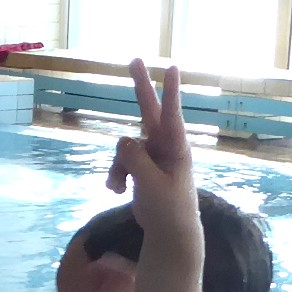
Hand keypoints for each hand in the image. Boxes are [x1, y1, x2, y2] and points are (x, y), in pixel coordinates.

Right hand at [107, 61, 197, 235]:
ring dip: (116, 167)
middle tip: (135, 59)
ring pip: (124, 148)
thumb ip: (137, 160)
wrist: (168, 231)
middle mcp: (164, 145)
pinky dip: (114, 176)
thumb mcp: (152, 185)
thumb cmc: (169, 209)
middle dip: (141, 86)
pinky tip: (116, 192)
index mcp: (176, 148)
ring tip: (117, 188)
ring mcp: (150, 154)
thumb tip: (122, 141)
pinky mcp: (139, 166)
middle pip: (149, 110)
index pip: (172, 115)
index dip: (170, 91)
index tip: (173, 67)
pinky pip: (119, 162)